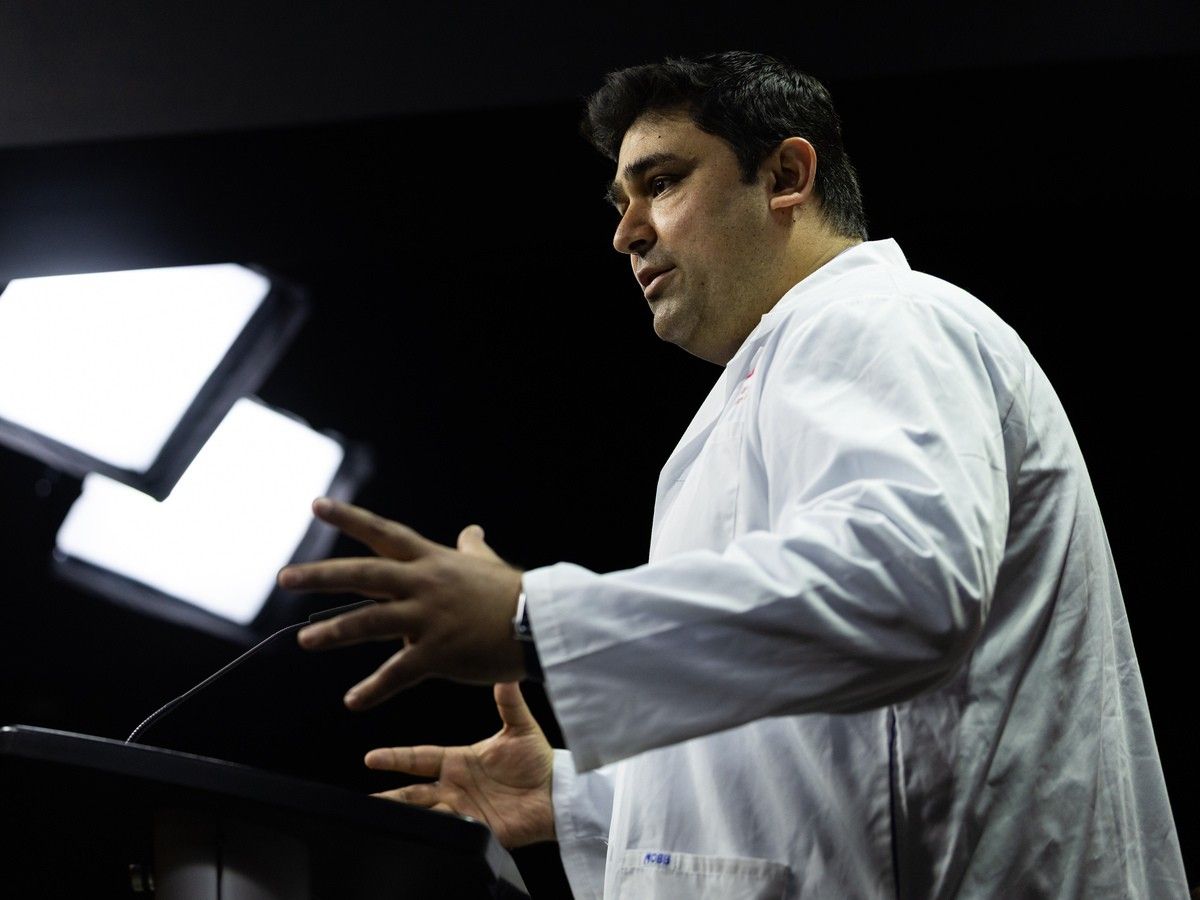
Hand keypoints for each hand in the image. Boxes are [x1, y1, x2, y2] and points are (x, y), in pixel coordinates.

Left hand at [278, 498, 525, 708]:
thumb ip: (472, 549)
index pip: (384, 534)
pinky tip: (353, 701)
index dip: (350, 519)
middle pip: (364, 574)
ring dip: (335, 631)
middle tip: (285, 578)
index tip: (317, 505)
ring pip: (371, 621)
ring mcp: (429, 617)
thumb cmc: (515, 594)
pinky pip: (398, 672)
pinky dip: (373, 689)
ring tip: (306, 641)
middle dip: (321, 575)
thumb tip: (471, 532)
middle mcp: (425, 583)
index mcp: (432, 561)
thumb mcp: (488, 564)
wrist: (541, 623)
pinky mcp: (439, 652)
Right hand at [367, 682, 555, 848]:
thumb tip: (504, 674)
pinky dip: (439, 830)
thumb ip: (509, 703)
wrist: (557, 794)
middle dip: (390, 796)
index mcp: (460, 761)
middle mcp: (456, 786)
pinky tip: (425, 832)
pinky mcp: (477, 829)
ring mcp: (464, 808)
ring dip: (407, 816)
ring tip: (385, 818)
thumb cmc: (538, 761)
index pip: (420, 758)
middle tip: (366, 800)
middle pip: (413, 792)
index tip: (371, 757)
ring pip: (426, 814)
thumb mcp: (521, 729)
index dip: (396, 757)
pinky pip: (451, 830)